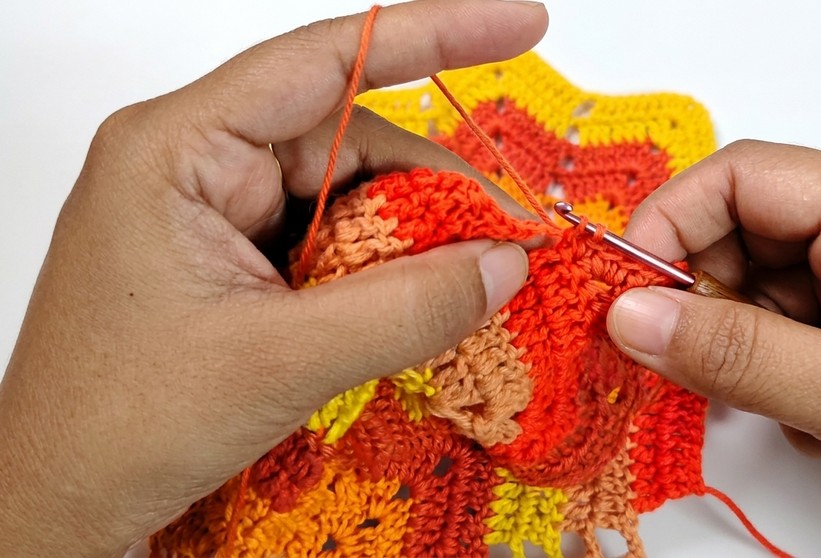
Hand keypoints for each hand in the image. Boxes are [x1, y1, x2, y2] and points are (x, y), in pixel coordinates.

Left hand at [0, 1, 547, 555]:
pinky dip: (380, 269)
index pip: (322, 61)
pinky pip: (329, 240)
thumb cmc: (119, 424)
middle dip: (436, 187)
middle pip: (349, 138)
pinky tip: (413, 303)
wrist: (59, 501)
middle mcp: (198, 163)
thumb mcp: (281, 360)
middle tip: (512, 237)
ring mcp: (216, 212)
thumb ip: (406, 307)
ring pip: (347, 195)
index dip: (435, 34)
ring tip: (467, 284)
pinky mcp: (234, 258)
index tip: (520, 23)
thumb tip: (506, 263)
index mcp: (180, 148)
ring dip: (410, 238)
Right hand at [607, 140, 820, 543]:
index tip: (626, 296)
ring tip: (783, 408)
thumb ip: (742, 357)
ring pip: (762, 286)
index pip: (749, 177)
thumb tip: (630, 318)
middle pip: (747, 230)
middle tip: (688, 369)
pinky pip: (793, 326)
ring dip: (744, 346)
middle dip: (705, 299)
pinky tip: (817, 417)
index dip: (673, 224)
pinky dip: (778, 372)